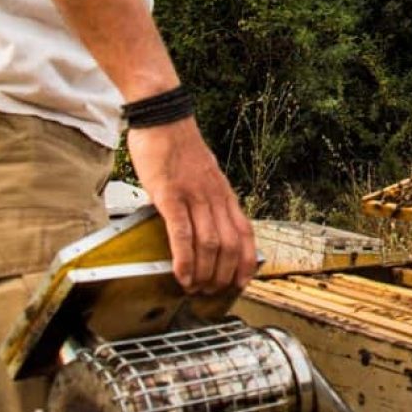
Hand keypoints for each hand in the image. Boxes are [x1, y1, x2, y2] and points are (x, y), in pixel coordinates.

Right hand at [127, 118, 256, 293]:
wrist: (165, 118)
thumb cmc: (179, 147)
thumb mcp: (203, 176)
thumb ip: (205, 200)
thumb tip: (199, 224)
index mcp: (224, 193)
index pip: (246, 233)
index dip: (247, 261)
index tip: (242, 281)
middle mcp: (216, 197)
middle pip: (231, 245)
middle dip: (224, 274)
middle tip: (213, 292)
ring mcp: (195, 196)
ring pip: (210, 244)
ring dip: (205, 272)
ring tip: (196, 289)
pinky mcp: (172, 196)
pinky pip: (183, 233)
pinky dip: (184, 259)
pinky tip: (182, 274)